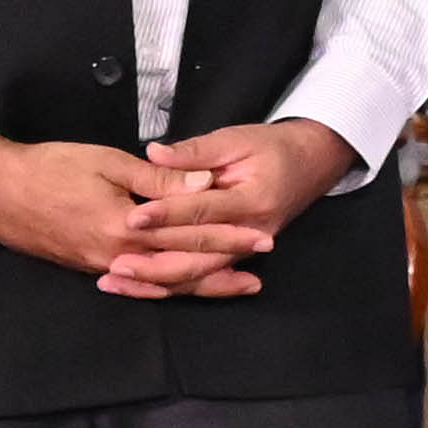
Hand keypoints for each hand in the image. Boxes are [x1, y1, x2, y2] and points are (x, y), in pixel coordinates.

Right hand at [0, 129, 274, 295]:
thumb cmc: (50, 167)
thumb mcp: (109, 163)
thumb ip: (159, 180)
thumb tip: (205, 185)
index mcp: (125, 227)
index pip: (189, 234)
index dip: (228, 235)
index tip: (262, 234)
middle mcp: (116, 254)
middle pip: (182, 263)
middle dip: (226, 260)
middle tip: (263, 256)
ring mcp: (102, 264)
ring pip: (163, 280)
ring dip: (203, 281)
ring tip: (240, 283)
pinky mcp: (90, 266)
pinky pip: (140, 282)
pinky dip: (167, 285)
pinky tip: (185, 285)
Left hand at [122, 122, 356, 295]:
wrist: (311, 164)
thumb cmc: (272, 148)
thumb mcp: (236, 139)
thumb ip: (195, 151)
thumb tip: (154, 153)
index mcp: (254, 200)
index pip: (204, 211)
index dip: (167, 215)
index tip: (133, 218)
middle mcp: (253, 233)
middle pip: (200, 255)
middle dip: (155, 261)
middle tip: (116, 263)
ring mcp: (246, 250)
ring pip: (199, 274)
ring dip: (156, 281)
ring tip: (117, 281)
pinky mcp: (236, 256)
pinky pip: (202, 277)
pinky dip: (170, 285)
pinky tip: (139, 288)